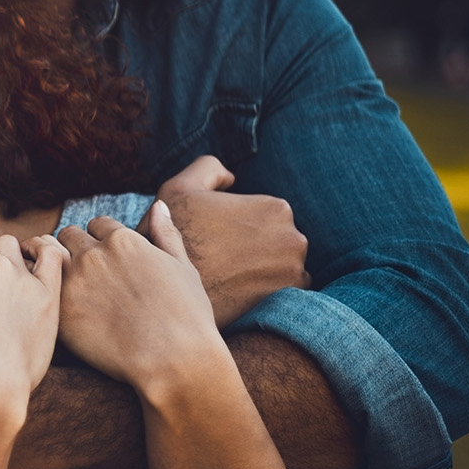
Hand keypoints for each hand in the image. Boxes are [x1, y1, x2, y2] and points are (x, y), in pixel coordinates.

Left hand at [57, 202, 227, 389]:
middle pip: (69, 236)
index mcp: (124, 240)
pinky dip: (48, 293)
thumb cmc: (187, 318)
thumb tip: (158, 206)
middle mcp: (94, 254)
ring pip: (51, 259)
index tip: (107, 258)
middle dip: (76, 248)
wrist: (174, 362)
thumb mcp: (184, 268)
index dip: (102, 239)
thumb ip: (166, 234)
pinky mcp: (60, 309)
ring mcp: (74, 281)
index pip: (98, 224)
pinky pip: (43, 289)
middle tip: (85, 272)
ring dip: (58, 266)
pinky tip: (58, 306)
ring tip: (69, 286)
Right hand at [156, 155, 309, 326]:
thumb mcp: (181, 187)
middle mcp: (294, 238)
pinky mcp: (289, 299)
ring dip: (264, 270)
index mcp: (275, 208)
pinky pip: (285, 292)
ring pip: (283, 266)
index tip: (218, 237)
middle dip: (256, 247)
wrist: (172, 291)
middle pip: (278, 240)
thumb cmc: (176, 237)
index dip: (239, 225)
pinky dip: (267, 291)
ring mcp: (296, 271)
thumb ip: (209, 169)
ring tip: (230, 277)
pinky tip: (240, 291)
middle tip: (222, 258)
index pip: (265, 215)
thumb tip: (231, 178)